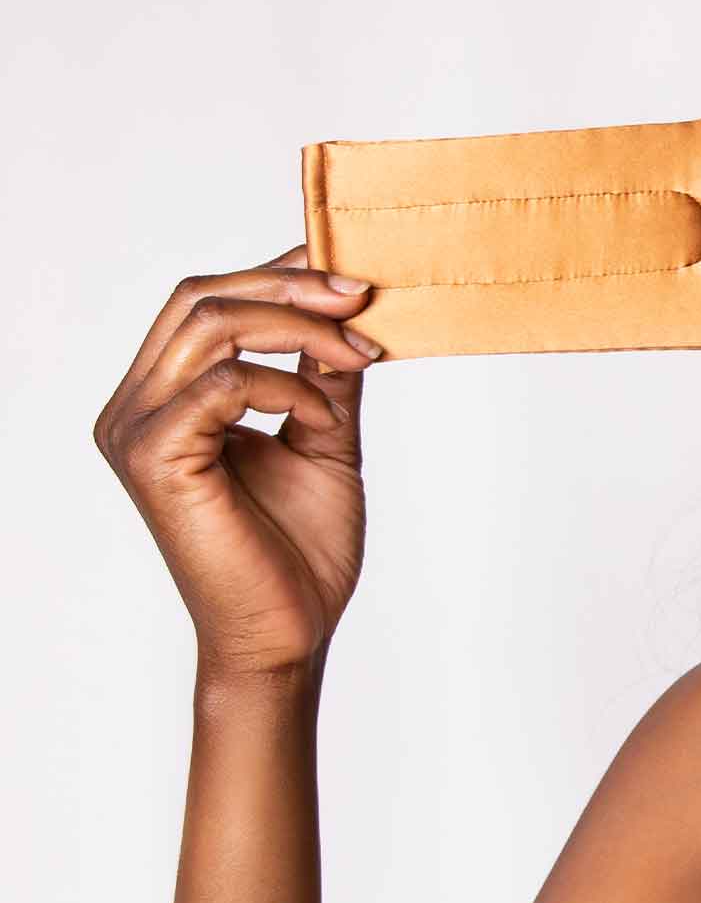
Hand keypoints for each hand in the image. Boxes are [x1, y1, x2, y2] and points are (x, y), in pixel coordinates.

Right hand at [93, 244, 379, 678]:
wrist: (289, 636)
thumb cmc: (299, 554)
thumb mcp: (323, 443)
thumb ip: (324, 379)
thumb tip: (350, 309)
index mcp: (168, 398)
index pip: (207, 303)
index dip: (275, 272)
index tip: (348, 266)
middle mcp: (137, 405)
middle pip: (201, 297)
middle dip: (289, 285)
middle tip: (362, 294)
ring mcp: (136, 429)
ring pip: (209, 325)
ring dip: (297, 326)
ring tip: (361, 350)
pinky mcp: (154, 456)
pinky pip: (224, 384)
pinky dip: (287, 387)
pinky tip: (323, 420)